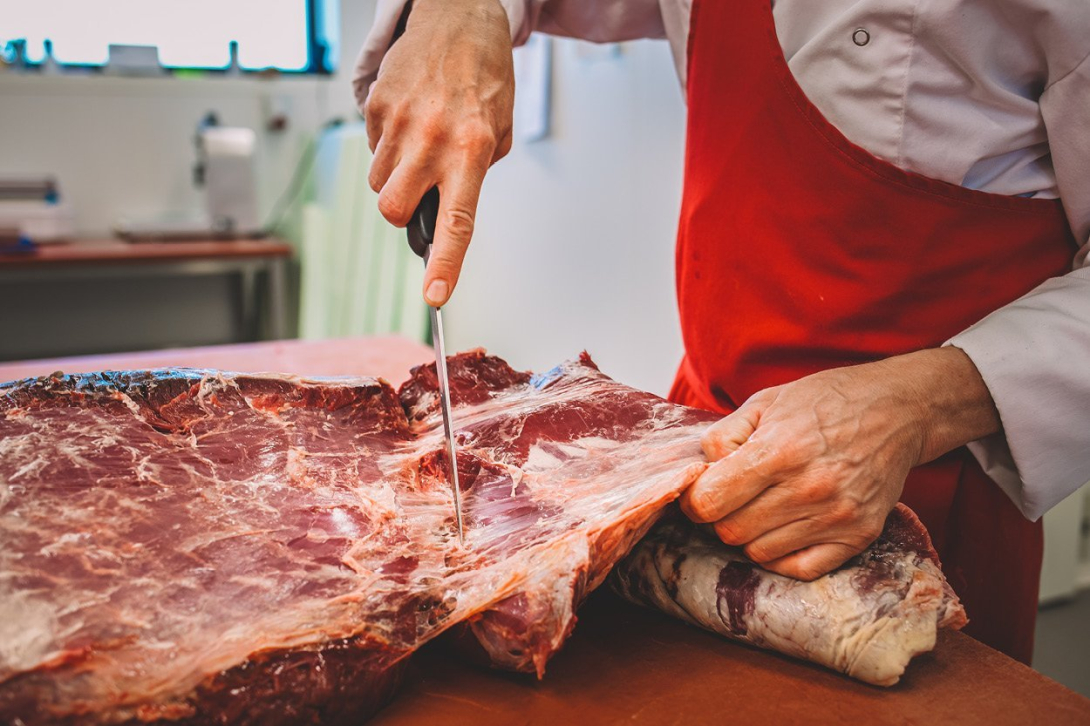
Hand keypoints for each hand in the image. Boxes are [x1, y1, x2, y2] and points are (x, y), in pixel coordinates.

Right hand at [363, 0, 514, 305]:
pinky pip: (372, 149)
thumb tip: (447, 211)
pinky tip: (409, 121)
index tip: (436, 296)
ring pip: (378, 183)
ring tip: (420, 143)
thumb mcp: (498, 132)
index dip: (445, 264)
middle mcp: (433, 140)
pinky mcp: (376, 105)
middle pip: (393, 210)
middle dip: (401, 214)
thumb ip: (474, 176)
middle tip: (418, 192)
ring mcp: (400, 123)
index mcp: (471, 151)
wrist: (459, 20)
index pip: (457, 222)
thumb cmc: (484, 79)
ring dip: (395, 177)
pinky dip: (387, 147)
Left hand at [679, 347, 1000, 579]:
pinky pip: (799, 569)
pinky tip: (784, 527)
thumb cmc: (825, 401)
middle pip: (730, 531)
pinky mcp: (858, 536)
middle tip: (733, 496)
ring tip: (764, 505)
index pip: (709, 502)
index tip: (700, 492)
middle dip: (721, 516)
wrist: (898, 410)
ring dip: (751, 533)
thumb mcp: (765, 402)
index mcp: (779, 451)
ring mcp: (836, 517)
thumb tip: (699, 475)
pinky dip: (782, 555)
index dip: (694, 500)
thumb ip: (723, 438)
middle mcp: (808, 488)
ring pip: (759, 552)